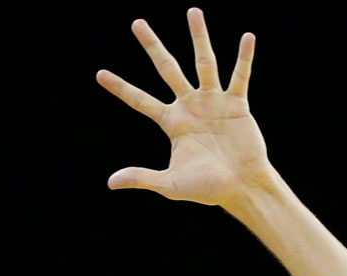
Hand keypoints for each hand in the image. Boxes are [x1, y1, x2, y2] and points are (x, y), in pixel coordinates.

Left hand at [97, 8, 272, 207]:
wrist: (241, 188)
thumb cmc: (207, 188)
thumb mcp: (170, 183)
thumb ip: (142, 178)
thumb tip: (110, 183)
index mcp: (172, 122)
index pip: (140, 100)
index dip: (120, 88)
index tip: (100, 74)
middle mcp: (190, 105)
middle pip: (167, 68)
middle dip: (152, 46)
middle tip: (137, 23)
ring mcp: (213, 102)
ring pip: (204, 63)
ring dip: (199, 37)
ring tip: (193, 11)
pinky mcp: (236, 104)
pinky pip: (239, 77)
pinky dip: (244, 58)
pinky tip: (247, 37)